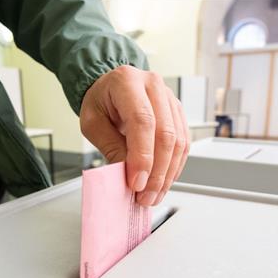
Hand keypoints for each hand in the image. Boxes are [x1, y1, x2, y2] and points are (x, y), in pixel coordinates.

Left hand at [80, 65, 189, 205]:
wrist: (110, 89)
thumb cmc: (100, 102)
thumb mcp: (93, 124)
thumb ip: (110, 147)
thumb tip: (127, 176)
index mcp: (127, 81)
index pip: (142, 121)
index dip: (142, 156)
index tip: (137, 183)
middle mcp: (153, 86)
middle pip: (165, 133)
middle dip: (156, 171)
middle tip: (145, 195)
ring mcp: (170, 99)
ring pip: (178, 141)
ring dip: (167, 174)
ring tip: (153, 195)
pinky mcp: (178, 113)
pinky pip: (183, 144)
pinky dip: (174, 167)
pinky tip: (163, 182)